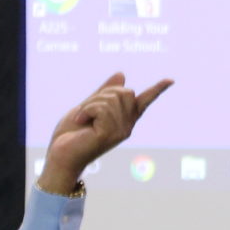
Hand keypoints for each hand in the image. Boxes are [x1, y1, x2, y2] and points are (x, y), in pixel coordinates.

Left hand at [40, 72, 171, 194]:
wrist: (59, 155)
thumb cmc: (71, 135)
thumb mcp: (87, 107)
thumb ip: (104, 92)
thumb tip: (122, 74)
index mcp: (123, 118)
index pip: (144, 101)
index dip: (157, 89)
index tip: (170, 80)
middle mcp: (127, 125)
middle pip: (125, 91)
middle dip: (102, 94)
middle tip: (86, 111)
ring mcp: (121, 131)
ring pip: (112, 98)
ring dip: (90, 104)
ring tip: (82, 118)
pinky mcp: (110, 133)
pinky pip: (101, 108)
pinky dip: (86, 110)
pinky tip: (81, 122)